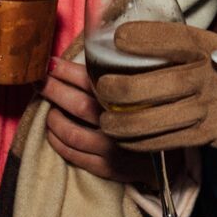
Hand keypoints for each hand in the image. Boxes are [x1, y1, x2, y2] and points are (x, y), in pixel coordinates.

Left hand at [43, 55, 150, 183]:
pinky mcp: (108, 168)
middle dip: (52, 90)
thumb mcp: (149, 82)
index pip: (90, 79)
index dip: (65, 70)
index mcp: (130, 96)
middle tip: (40, 81)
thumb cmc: (159, 110)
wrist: (177, 153)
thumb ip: (125, 68)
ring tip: (48, 107)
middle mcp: (121, 122)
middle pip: (76, 104)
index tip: (49, 64)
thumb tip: (92, 49)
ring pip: (70, 132)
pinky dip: (57, 142)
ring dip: (52, 118)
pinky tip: (54, 132)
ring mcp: (114, 147)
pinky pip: (73, 155)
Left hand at [96, 21, 216, 152]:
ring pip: (156, 119)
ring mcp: (207, 108)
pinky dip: (136, 142)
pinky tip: (122, 137)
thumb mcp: (206, 46)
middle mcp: (208, 76)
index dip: (142, 38)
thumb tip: (120, 36)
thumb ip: (173, 42)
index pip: (173, 39)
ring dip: (122, 122)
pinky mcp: (205, 135)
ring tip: (105, 120)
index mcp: (206, 47)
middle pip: (158, 85)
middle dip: (121, 89)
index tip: (117, 39)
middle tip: (102, 89)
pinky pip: (163, 141)